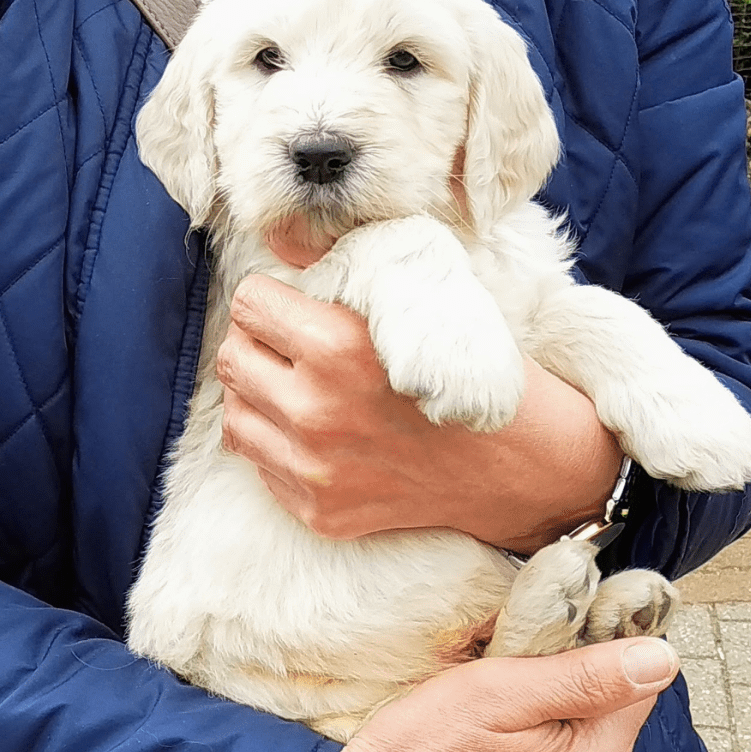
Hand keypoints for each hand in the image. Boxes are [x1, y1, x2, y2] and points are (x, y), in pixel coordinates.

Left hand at [217, 274, 622, 549]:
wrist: (517, 463)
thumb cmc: (470, 367)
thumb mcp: (417, 299)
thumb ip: (342, 270)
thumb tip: (279, 241)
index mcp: (337, 347)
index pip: (248, 304)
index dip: (271, 298)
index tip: (291, 305)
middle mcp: (315, 410)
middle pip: (233, 358)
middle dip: (260, 344)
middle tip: (292, 346)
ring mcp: (314, 469)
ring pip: (236, 416)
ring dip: (261, 397)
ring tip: (301, 390)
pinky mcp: (319, 510)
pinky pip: (261, 466)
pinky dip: (280, 446)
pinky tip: (322, 434)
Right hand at [290, 637, 678, 751]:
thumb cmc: (415, 748)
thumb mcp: (497, 691)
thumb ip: (585, 677)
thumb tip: (663, 659)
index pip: (634, 691)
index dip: (598, 654)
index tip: (549, 642)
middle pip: (606, 729)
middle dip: (569, 697)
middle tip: (504, 681)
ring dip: (550, 735)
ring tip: (488, 725)